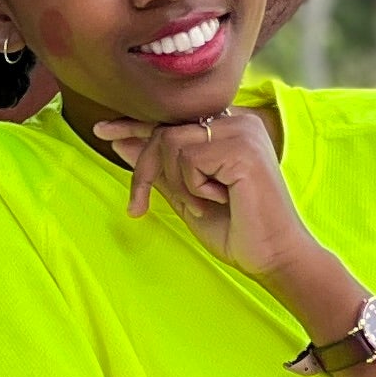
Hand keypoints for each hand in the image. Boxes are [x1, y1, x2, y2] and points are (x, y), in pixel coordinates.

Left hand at [89, 107, 323, 289]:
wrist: (273, 256)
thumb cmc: (236, 229)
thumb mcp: (186, 195)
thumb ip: (159, 167)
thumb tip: (121, 142)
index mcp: (228, 128)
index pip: (172, 120)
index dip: (135, 126)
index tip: (102, 130)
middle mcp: (238, 122)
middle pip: (163, 131)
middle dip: (144, 170)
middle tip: (139, 206)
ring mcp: (242, 132)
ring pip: (171, 143)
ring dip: (177, 184)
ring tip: (206, 203)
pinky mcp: (243, 148)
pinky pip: (188, 160)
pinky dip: (194, 188)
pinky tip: (222, 199)